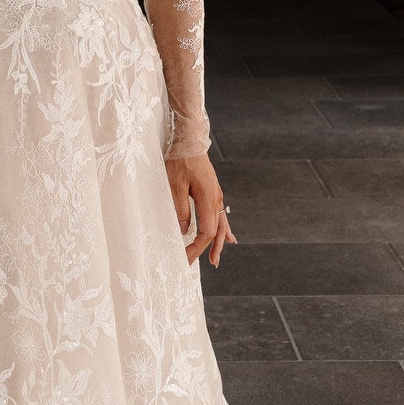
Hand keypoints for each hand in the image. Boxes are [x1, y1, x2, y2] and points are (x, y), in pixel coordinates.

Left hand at [165, 151, 234, 267]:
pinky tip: (228, 237)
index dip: (197, 248)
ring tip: (216, 259)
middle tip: (202, 265)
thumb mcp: (175, 185)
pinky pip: (220, 215)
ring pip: (221, 224)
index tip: (186, 258)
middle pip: (216, 231)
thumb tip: (185, 230)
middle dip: (209, 250)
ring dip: (219, 243)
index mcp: (209, 199)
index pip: (207, 232)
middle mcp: (216, 199)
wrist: (189, 139)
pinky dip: (223, 229)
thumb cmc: (180, 160)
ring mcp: (216, 195)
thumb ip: (181, 209)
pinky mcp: (212, 191)